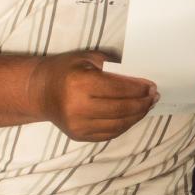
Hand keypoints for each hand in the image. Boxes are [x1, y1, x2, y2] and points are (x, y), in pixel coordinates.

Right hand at [29, 50, 157, 141]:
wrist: (40, 92)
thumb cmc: (65, 70)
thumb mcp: (88, 58)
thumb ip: (113, 67)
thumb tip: (140, 78)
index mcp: (80, 84)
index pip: (118, 89)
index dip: (138, 89)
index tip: (152, 86)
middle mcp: (78, 108)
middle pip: (120, 109)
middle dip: (142, 104)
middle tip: (153, 97)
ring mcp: (77, 126)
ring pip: (117, 125)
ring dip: (136, 116)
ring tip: (147, 106)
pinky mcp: (78, 136)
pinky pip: (109, 134)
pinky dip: (124, 125)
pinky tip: (132, 116)